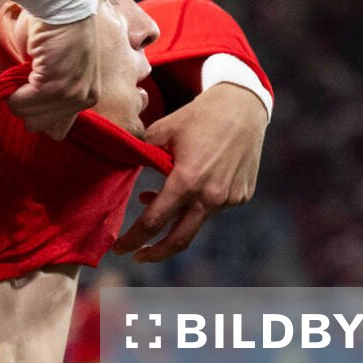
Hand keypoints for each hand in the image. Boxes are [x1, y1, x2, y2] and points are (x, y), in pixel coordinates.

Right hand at [7, 15, 100, 139]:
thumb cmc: (55, 26)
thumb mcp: (58, 66)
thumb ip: (49, 91)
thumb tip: (26, 110)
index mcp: (88, 95)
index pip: (56, 128)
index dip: (38, 110)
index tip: (32, 88)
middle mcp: (85, 98)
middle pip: (41, 127)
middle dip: (27, 106)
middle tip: (28, 77)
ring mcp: (71, 94)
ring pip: (29, 116)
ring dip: (18, 96)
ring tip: (29, 68)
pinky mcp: (55, 87)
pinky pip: (20, 103)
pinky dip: (13, 90)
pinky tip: (24, 67)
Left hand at [114, 83, 266, 262]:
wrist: (244, 107)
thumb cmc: (199, 116)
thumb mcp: (162, 130)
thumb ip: (142, 155)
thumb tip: (124, 174)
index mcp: (187, 180)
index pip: (154, 222)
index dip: (133, 239)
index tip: (119, 249)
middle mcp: (211, 195)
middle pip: (179, 241)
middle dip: (154, 253)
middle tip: (137, 255)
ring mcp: (229, 198)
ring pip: (196, 219)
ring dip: (175, 217)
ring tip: (156, 199)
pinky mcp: (242, 196)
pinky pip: (214, 207)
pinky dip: (197, 202)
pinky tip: (192, 183)